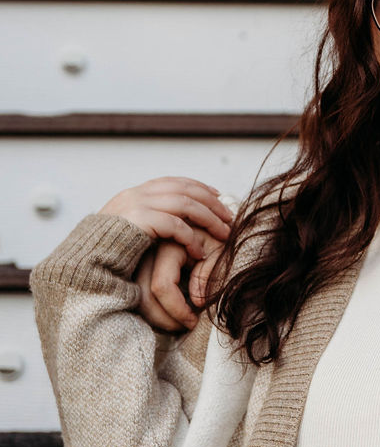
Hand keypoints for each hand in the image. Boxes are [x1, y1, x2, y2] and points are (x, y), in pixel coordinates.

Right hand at [100, 177, 232, 260]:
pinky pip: (174, 226)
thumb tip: (173, 221)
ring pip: (185, 204)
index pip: (174, 182)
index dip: (199, 187)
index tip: (218, 196)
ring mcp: (136, 205)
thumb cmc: (108, 256)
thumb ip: (148, 220)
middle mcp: (136, 194)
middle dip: (211, 202)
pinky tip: (200, 252)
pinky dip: (191, 238)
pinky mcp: (138, 222)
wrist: (82, 264)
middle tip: (229, 217)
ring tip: (224, 234)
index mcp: (135, 193)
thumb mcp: (129, 231)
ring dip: (208, 218)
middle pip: (185, 189)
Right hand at [136, 238, 224, 331]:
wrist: (218, 228)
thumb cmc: (223, 240)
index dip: (176, 310)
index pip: (162, 286)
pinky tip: (172, 314)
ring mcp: (141, 260)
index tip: (193, 322)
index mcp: (169, 244)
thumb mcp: (221, 253)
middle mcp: (149, 251)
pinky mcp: (140, 268)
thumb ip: (209, 274)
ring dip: (157, 318)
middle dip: (164, 320)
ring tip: (181, 323)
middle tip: (186, 327)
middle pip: (143, 296)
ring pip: (137, 299)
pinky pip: (139, 294)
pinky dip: (154, 310)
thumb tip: (196, 302)